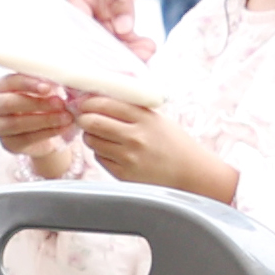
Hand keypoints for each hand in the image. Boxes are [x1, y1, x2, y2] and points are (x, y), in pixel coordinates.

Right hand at [0, 70, 89, 165]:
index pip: (11, 81)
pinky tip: (62, 128)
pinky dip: (47, 132)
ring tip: (66, 117)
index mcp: (1, 86)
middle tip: (60, 103)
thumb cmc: (43, 102)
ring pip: (18, 123)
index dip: (29, 84)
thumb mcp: (45, 90)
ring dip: (45, 120)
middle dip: (38, 103)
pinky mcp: (8, 143)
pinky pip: (27, 138)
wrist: (43, 129)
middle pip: (10, 103)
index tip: (48, 88)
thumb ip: (48, 83)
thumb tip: (62, 81)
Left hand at [69, 87, 234, 200]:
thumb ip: (130, 109)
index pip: (104, 104)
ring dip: (92, 137)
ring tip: (103, 136)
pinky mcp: (124, 175)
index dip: (88, 102)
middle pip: (92, 122)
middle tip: (85, 119)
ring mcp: (128, 157)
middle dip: (84, 119)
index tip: (84, 103)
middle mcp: (135, 137)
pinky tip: (114, 152)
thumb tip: (97, 100)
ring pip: (92, 141)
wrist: (190, 171)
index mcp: (144, 118)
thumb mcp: (156, 119)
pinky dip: (102, 153)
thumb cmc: (173, 142)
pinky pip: (99, 159)